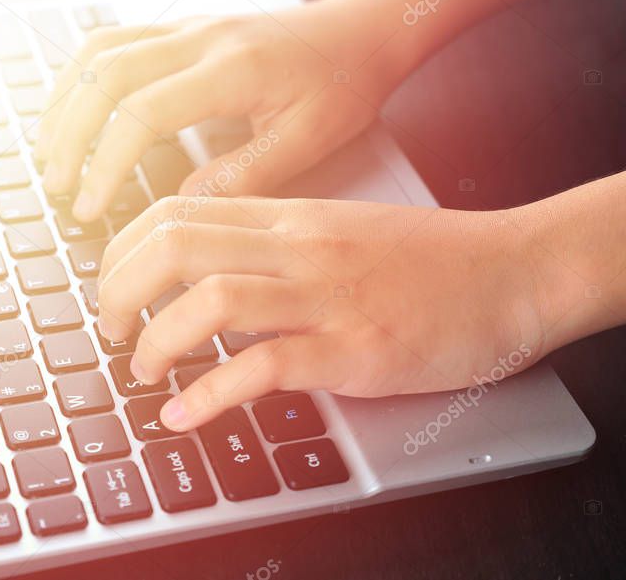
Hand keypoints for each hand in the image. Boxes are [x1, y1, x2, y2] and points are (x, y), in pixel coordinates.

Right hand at [35, 0, 404, 221]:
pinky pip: (112, 40)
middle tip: (58, 188)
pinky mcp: (181, 28)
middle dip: (70, 135)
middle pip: (105, 75)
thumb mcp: (308, 141)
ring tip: (50, 155)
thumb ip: (244, 175)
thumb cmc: (341, 87)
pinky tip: (71, 112)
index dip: (106, 163)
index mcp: (233, 69)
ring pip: (99, 51)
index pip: (143, 112)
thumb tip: (178, 207)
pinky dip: (80, 77)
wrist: (359, 33)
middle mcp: (201, 39)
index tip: (91, 208)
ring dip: (65, 102)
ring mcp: (186, 27)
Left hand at [97, 196, 558, 431]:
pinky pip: (263, 366)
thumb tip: (205, 268)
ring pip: (210, 300)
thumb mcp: (338, 229)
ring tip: (142, 371)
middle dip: (120, 291)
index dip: (123, 251)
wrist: (513, 272)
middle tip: (112, 330)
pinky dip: (209, 395)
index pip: (176, 210)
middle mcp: (298, 246)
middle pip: (175, 246)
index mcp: (290, 215)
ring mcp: (325, 296)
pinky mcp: (353, 349)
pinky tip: (184, 414)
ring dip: (156, 341)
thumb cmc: (428, 257)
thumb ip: (271, 240)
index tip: (113, 287)